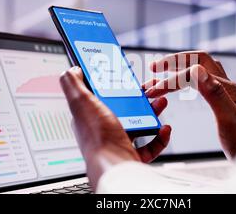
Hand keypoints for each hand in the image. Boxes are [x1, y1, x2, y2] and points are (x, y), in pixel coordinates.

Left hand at [60, 67, 170, 188]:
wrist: (114, 166)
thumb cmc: (98, 137)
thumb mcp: (81, 102)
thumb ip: (73, 83)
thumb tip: (72, 70)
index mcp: (91, 116)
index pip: (102, 96)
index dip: (114, 85)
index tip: (127, 76)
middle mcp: (103, 130)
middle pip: (124, 108)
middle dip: (140, 97)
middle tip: (150, 89)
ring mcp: (119, 143)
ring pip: (139, 124)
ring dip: (153, 112)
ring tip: (161, 103)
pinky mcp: (132, 156)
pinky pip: (150, 145)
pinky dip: (159, 137)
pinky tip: (164, 128)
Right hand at [145, 51, 235, 158]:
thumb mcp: (229, 120)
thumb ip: (214, 94)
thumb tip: (197, 70)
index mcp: (226, 88)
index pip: (193, 74)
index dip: (171, 79)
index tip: (152, 90)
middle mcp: (226, 86)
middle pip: (198, 60)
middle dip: (174, 61)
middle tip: (153, 68)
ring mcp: (226, 92)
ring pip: (200, 69)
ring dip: (179, 68)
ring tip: (159, 75)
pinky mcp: (224, 101)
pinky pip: (203, 81)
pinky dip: (187, 78)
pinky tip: (182, 84)